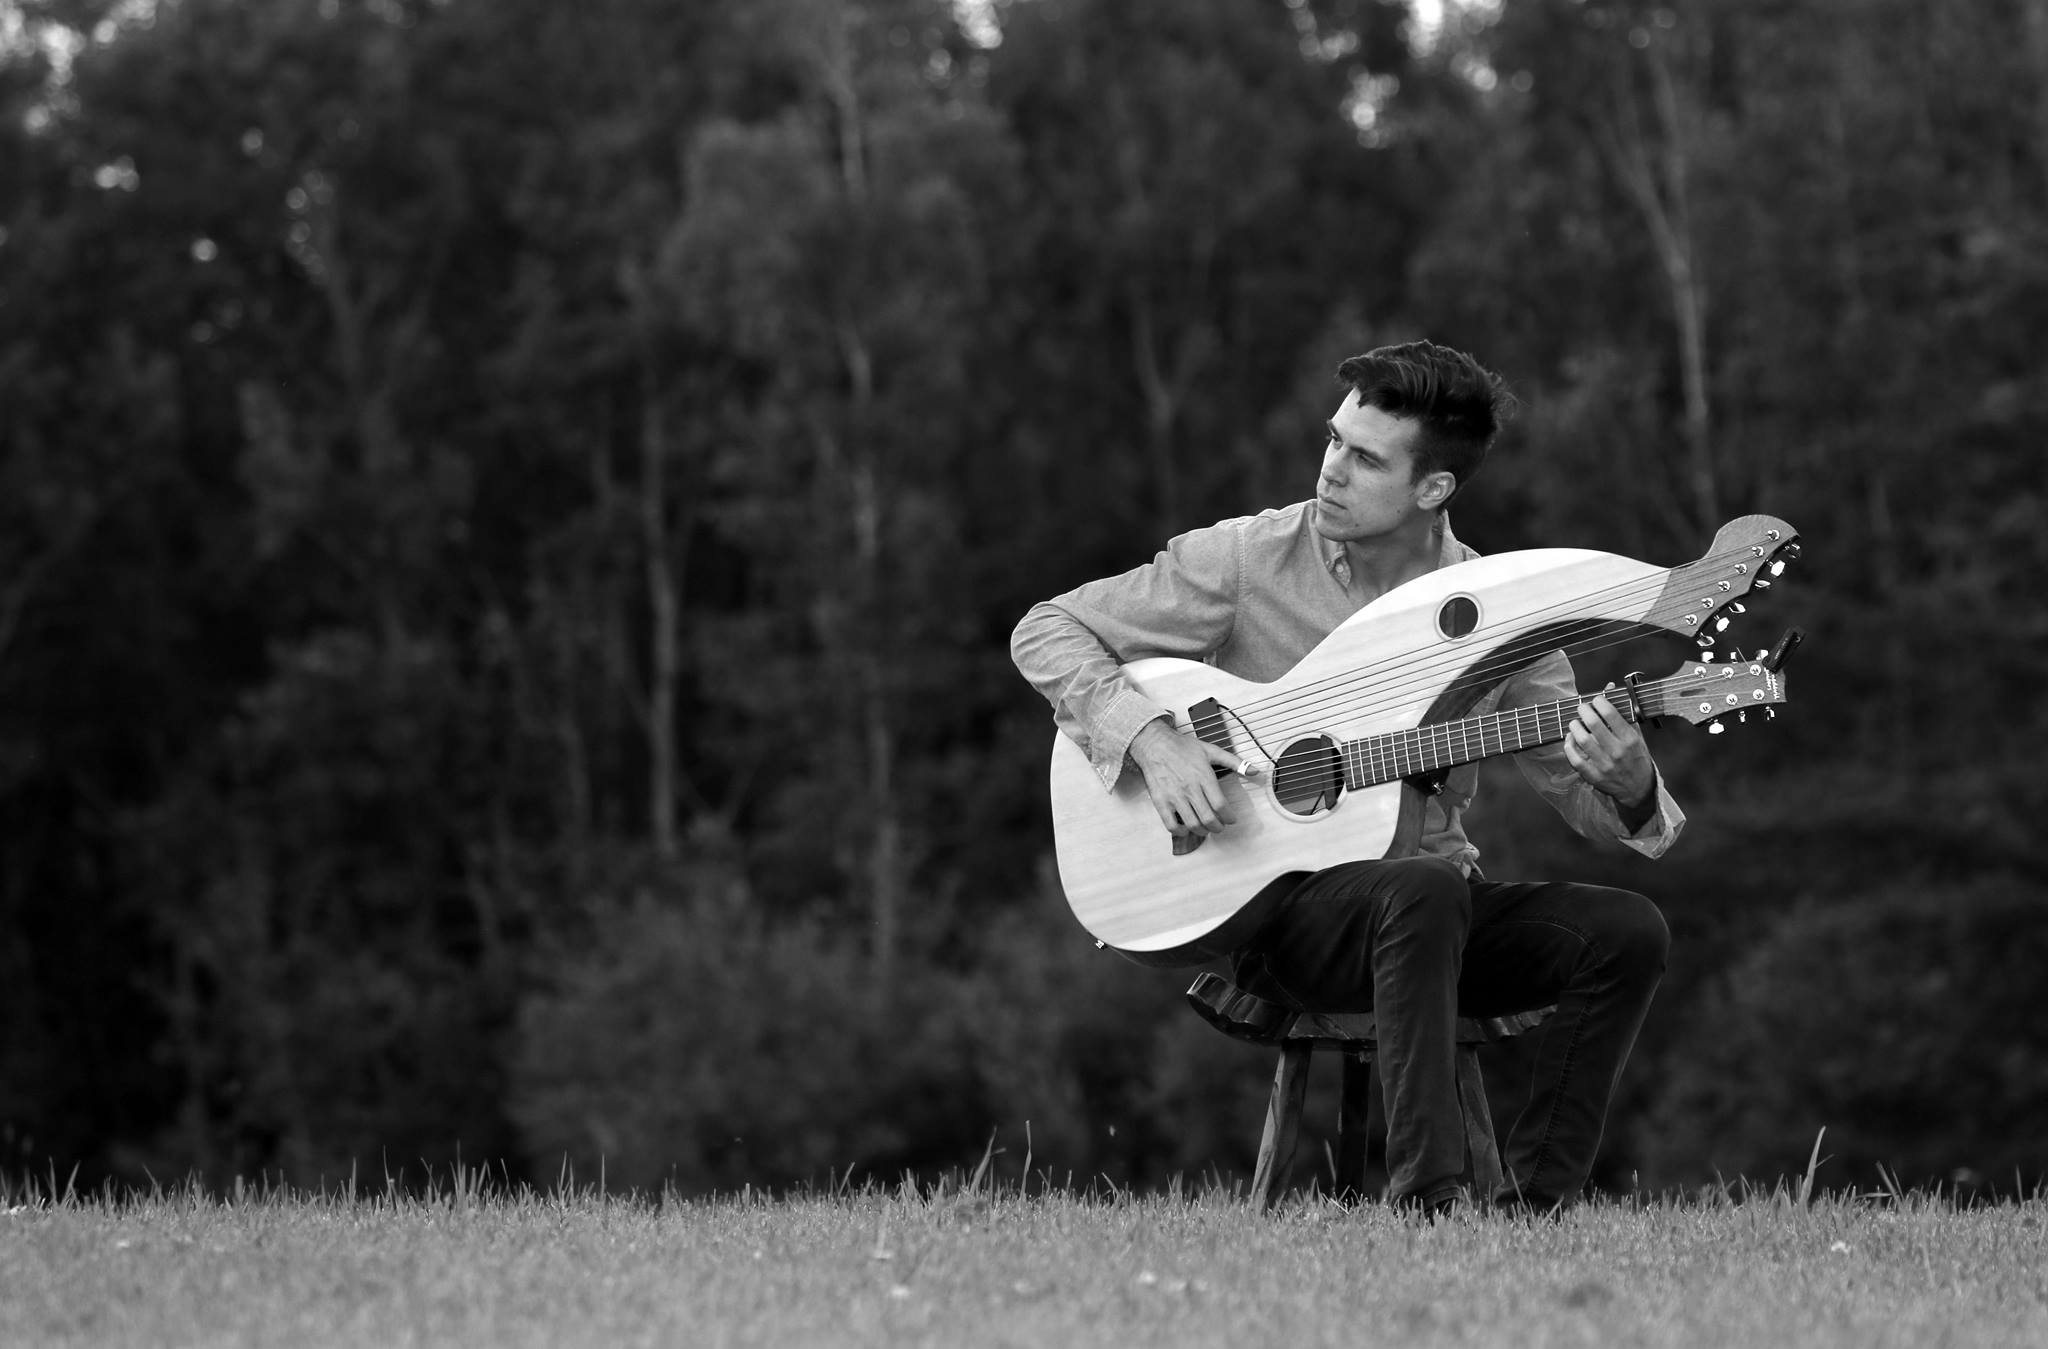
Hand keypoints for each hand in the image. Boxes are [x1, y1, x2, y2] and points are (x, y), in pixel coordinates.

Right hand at [1128, 718, 1245, 838]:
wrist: (1154, 744)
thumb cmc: (1182, 747)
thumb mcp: (1211, 750)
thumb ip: (1235, 762)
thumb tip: (1255, 771)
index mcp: (1203, 777)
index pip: (1221, 805)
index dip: (1229, 817)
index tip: (1231, 819)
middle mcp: (1189, 789)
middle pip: (1208, 818)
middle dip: (1218, 827)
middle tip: (1220, 826)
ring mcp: (1174, 797)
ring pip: (1192, 824)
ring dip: (1202, 831)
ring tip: (1205, 828)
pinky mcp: (1161, 802)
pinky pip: (1171, 825)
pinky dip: (1181, 831)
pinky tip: (1186, 827)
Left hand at [1563, 688, 1655, 815]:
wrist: (1638, 789)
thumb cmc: (1636, 757)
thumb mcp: (1636, 736)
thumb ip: (1623, 712)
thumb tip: (1610, 688)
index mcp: (1630, 739)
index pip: (1611, 714)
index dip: (1599, 702)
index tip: (1596, 699)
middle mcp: (1618, 752)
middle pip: (1593, 724)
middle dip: (1584, 711)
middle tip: (1582, 708)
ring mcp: (1605, 765)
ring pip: (1582, 740)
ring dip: (1574, 727)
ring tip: (1574, 723)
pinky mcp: (1593, 776)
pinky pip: (1575, 759)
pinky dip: (1569, 746)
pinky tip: (1569, 739)